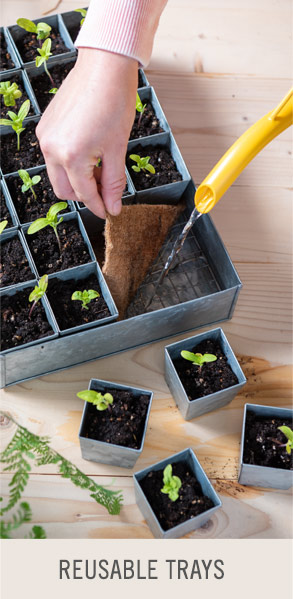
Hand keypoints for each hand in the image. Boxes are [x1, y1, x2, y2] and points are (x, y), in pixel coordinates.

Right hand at [36, 48, 137, 218]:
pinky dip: (70, 163)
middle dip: (85, 195)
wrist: (104, 67)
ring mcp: (45, 137)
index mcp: (72, 157)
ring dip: (77, 179)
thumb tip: (114, 207)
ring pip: (57, 175)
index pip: (84, 194)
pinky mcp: (45, 127)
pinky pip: (54, 156)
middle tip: (106, 191)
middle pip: (65, 190)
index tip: (109, 212)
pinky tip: (90, 154)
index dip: (99, 206)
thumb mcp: (118, 149)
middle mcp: (52, 149)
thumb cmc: (115, 102)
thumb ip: (114, 182)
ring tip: (101, 169)